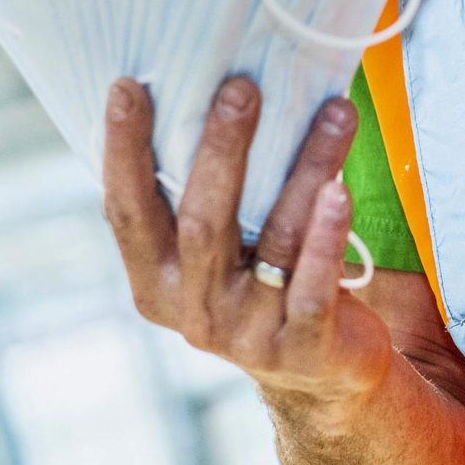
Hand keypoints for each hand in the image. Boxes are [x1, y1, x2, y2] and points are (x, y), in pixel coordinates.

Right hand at [103, 73, 397, 420]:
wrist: (320, 378)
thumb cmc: (260, 282)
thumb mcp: (216, 253)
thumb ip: (199, 196)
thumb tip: (207, 88)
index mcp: (154, 282)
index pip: (128, 211)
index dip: (123, 151)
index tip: (127, 85)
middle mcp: (193, 311)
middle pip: (201, 222)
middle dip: (221, 150)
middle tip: (242, 86)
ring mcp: (247, 335)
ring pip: (275, 241)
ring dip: (305, 170)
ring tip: (334, 112)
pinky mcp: (302, 349)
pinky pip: (312, 289)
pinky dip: (327, 238)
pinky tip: (341, 189)